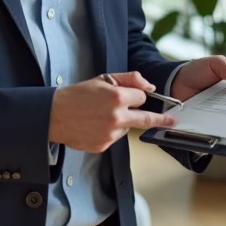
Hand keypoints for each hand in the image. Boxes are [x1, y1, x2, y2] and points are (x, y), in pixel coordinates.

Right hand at [48, 72, 175, 153]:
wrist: (53, 115)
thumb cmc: (77, 95)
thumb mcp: (103, 79)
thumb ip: (129, 79)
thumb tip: (150, 85)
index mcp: (117, 97)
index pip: (142, 97)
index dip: (137, 96)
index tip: (140, 97)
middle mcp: (116, 116)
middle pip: (146, 118)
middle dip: (160, 119)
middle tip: (172, 121)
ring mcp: (110, 133)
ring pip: (127, 127)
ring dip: (122, 121)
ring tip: (100, 115)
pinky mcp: (104, 145)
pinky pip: (115, 137)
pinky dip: (110, 131)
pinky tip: (95, 125)